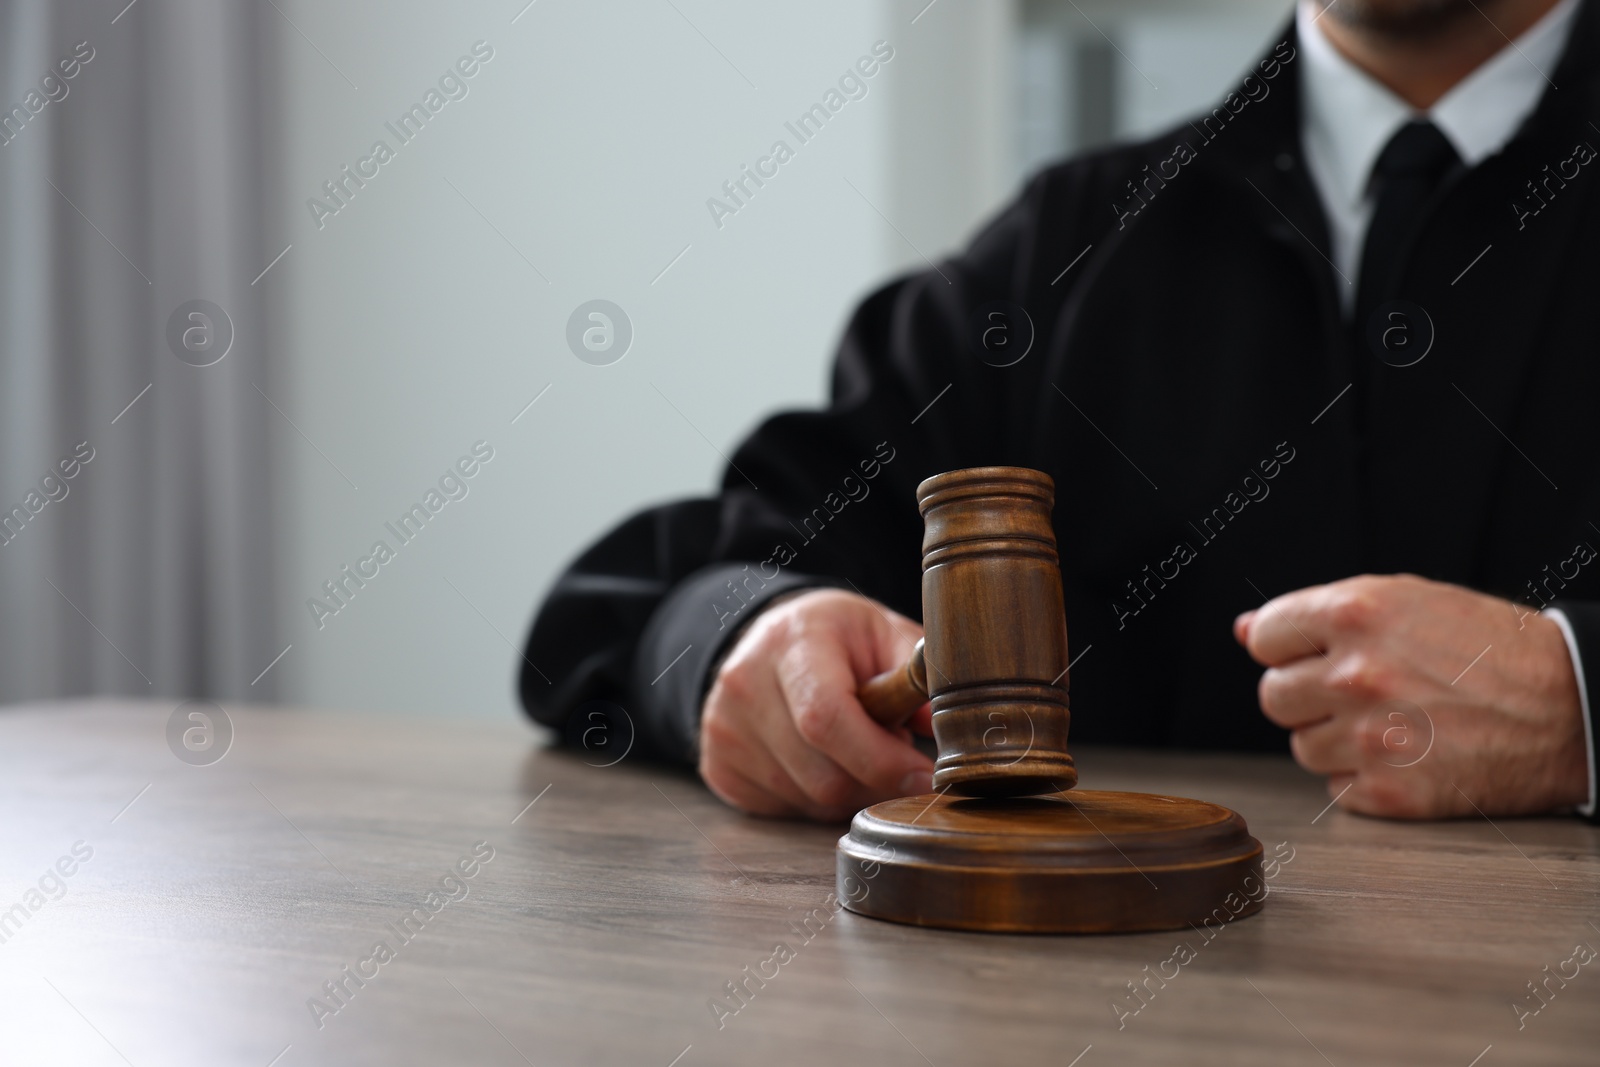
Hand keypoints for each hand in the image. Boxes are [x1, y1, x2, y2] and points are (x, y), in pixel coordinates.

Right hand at [699, 589, 933, 820]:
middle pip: (821, 773)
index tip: (920, 775)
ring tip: (855, 751)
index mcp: (793, 641)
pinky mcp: (717, 764)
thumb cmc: (837, 640)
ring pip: (806, 798)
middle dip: (872, 779)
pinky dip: (816, 799)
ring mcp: (723, 727)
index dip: (880, 759)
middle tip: (893, 756)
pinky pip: (783, 808)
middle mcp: (745, 682)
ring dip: (849, 791)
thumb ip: (915, 676)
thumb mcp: (884, 634)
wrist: (769, 640)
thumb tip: (948, 732)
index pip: (826, 718)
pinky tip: (822, 763)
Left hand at [1235, 574, 1588, 818]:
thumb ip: (1318, 615)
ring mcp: (1371, 738)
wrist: (1572, 709)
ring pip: (1301, 746)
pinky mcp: (1391, 794)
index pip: (1266, 638)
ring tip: (1392, 723)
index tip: (1315, 655)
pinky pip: (1335, 788)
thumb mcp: (1407, 602)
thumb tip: (1245, 630)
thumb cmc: (1488, 649)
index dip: (1289, 648)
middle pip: (1273, 696)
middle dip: (1307, 696)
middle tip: (1360, 694)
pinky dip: (1363, 778)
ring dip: (1334, 738)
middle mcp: (1356, 674)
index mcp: (1356, 614)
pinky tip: (1407, 756)